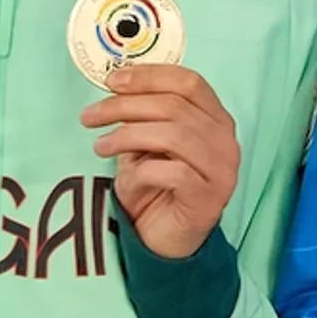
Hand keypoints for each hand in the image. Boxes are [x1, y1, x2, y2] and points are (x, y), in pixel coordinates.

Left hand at [82, 64, 240, 259]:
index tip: (112, 81)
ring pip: (173, 135)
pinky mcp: (209, 198)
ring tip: (100, 147)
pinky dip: (141, 172)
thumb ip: (145, 117)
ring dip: (127, 136)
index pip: (190, 83)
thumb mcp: (148, 145)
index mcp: (216, 120)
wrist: (168, 241)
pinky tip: (125, 180)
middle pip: (175, 106)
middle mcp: (226, 141)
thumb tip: (117, 85)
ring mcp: (222, 170)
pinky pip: (172, 173)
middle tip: (90, 117)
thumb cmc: (157, 188)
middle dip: (124, 106)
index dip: (150, 76)